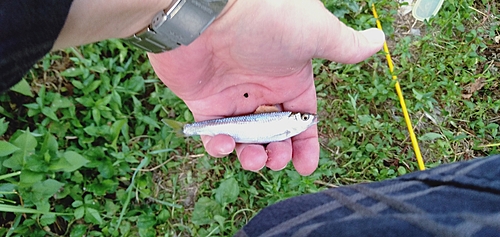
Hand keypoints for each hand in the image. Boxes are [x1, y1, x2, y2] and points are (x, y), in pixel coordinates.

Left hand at [148, 0, 383, 174]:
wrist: (211, 10)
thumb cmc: (267, 19)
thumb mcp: (316, 32)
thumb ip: (345, 46)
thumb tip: (379, 40)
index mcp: (289, 78)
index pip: (301, 118)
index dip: (305, 144)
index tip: (306, 167)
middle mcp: (261, 89)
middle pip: (273, 133)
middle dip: (278, 153)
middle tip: (277, 160)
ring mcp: (232, 95)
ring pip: (244, 138)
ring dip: (251, 155)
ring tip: (254, 158)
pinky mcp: (203, 100)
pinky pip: (211, 132)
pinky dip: (218, 145)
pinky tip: (225, 145)